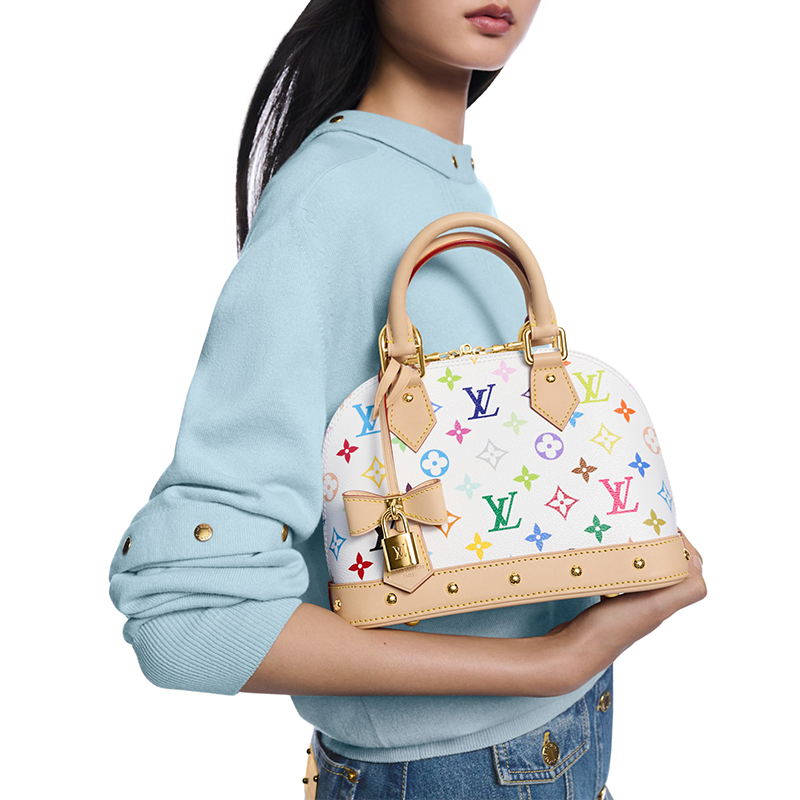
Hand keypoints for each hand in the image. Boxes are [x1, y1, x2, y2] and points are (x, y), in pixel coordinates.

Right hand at [541, 529, 705, 693]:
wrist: (573, 651)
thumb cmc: (612, 630)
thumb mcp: (655, 606)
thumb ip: (684, 589)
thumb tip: (696, 562)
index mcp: (665, 601)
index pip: (687, 568)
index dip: (681, 545)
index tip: (663, 526)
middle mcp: (651, 604)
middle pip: (665, 568)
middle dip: (658, 545)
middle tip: (641, 527)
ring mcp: (629, 605)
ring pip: (642, 573)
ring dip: (637, 554)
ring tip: (623, 537)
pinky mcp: (607, 605)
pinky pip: (620, 579)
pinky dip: (616, 566)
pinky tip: (604, 559)